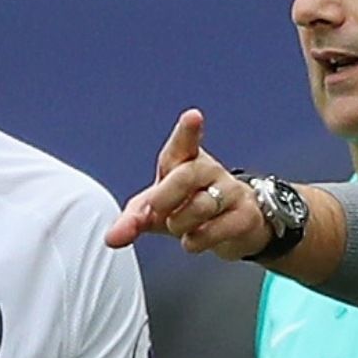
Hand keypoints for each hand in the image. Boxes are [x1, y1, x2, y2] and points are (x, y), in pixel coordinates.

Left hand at [104, 108, 271, 259]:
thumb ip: (133, 220)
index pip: (185, 143)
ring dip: (180, 223)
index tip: (193, 117)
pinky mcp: (244, 216)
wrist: (232, 228)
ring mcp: (230, 191)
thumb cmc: (188, 208)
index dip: (188, 130)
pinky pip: (218, 229)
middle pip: (186, 176)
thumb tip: (113, 238)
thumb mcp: (156, 212)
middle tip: (155, 210)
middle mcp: (209, 170)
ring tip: (179, 227)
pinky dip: (198, 240)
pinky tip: (193, 239)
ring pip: (201, 206)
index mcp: (184, 160)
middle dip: (165, 197)